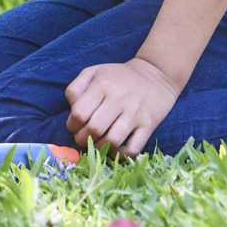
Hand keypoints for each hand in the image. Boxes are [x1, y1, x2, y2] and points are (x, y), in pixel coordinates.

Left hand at [63, 57, 183, 156]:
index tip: (73, 126)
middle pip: (94, 129)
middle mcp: (119, 99)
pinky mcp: (148, 126)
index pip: (79, 113)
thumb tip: (71, 111)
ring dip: (99, 148)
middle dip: (82, 139)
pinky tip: (114, 148)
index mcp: (103, 85)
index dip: (71, 125)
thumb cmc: (118, 76)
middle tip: (82, 138)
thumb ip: (76, 88)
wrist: (155, 75)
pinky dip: (120, 154)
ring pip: (112, 141)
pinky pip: (133, 149)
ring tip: (96, 143)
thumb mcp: (93, 72)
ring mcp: (135, 114)